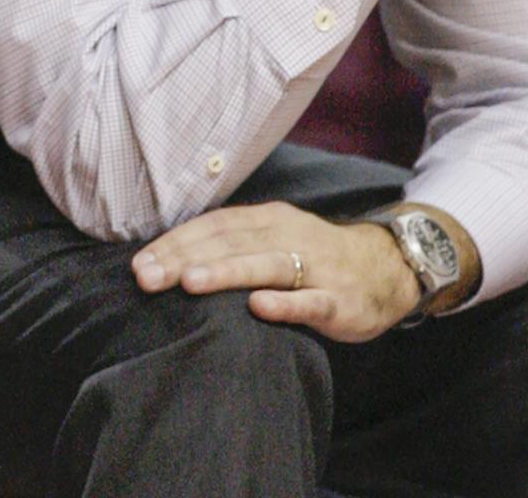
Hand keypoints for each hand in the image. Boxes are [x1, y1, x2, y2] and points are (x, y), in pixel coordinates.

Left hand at [132, 202, 420, 342]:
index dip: (176, 243)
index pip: (214, 226)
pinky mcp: (339, 299)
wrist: (387, 269)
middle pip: (231, 243)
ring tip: (189, 282)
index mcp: (268, 220)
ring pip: (266, 265)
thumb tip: (170, 260)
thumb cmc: (314, 259)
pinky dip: (285, 303)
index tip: (140, 263)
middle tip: (146, 277)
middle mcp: (288, 236)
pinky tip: (259, 307)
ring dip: (226, 272)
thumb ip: (232, 246)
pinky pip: (311, 301)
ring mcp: (315, 267)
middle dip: (185, 259)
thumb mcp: (274, 240)